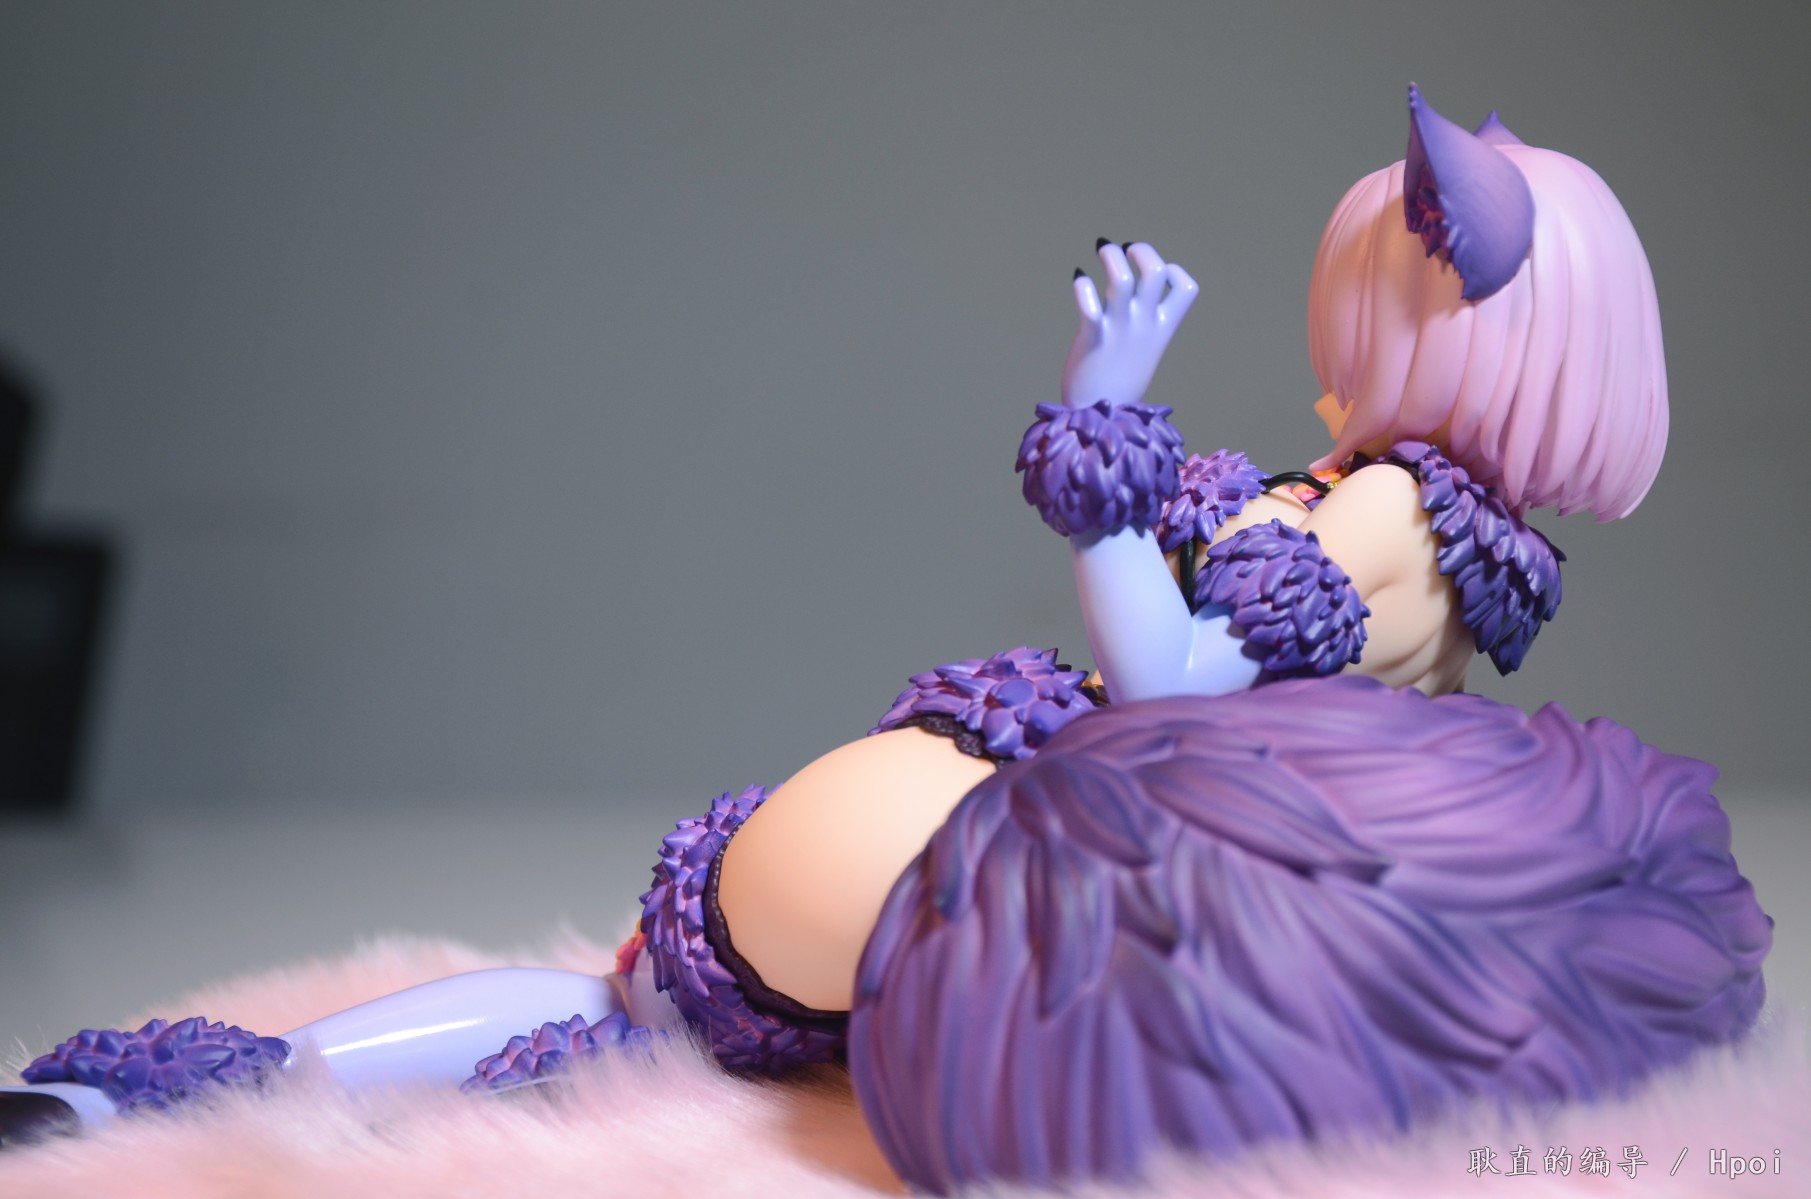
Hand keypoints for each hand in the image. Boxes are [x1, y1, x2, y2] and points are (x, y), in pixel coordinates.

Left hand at [1061, 241, 1198, 408]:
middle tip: (1125, 251)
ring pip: (1122, 280)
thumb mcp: (1143, 350)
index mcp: (1161, 329)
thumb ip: (1142, 323)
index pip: (1186, 287)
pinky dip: (1082, 286)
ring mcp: (1120, 331)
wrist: (1101, 420)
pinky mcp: (1092, 338)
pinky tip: (1079, 282)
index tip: (1157, 274)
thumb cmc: (1118, 381)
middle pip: (1155, 272)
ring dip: (1111, 256)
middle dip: (1141, 251)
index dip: (1174, 271)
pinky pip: (1088, 304)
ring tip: (1101, 252)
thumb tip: (1128, 294)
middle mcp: (1144, 326)